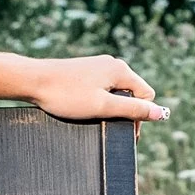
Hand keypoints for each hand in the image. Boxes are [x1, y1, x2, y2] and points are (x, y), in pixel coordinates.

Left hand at [25, 54, 166, 122]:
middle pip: (132, 94)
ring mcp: (98, 67)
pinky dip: (97, 102)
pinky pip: (102, 90)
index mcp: (121, 70)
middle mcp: (112, 64)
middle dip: (124, 112)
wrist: (33, 81)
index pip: (146, 96)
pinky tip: (81, 107)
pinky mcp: (85, 72)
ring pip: (116, 93)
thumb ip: (133, 110)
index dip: (139, 116)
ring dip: (109, 108)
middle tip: (105, 126)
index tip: (122, 129)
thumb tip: (161, 114)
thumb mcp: (103, 107)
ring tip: (90, 116)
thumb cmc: (66, 95)